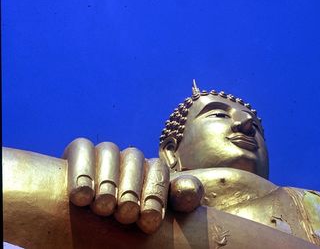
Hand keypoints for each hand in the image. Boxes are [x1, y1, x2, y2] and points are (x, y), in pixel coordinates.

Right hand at [63, 138, 203, 233]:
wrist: (93, 224)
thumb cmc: (134, 220)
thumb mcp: (157, 213)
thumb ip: (181, 198)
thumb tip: (190, 189)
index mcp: (150, 169)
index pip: (158, 170)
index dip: (155, 193)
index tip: (149, 220)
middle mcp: (128, 157)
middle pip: (133, 158)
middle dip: (130, 188)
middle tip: (125, 215)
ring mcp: (103, 153)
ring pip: (108, 151)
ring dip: (107, 180)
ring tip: (104, 207)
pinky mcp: (77, 152)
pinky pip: (80, 148)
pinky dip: (81, 170)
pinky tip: (81, 197)